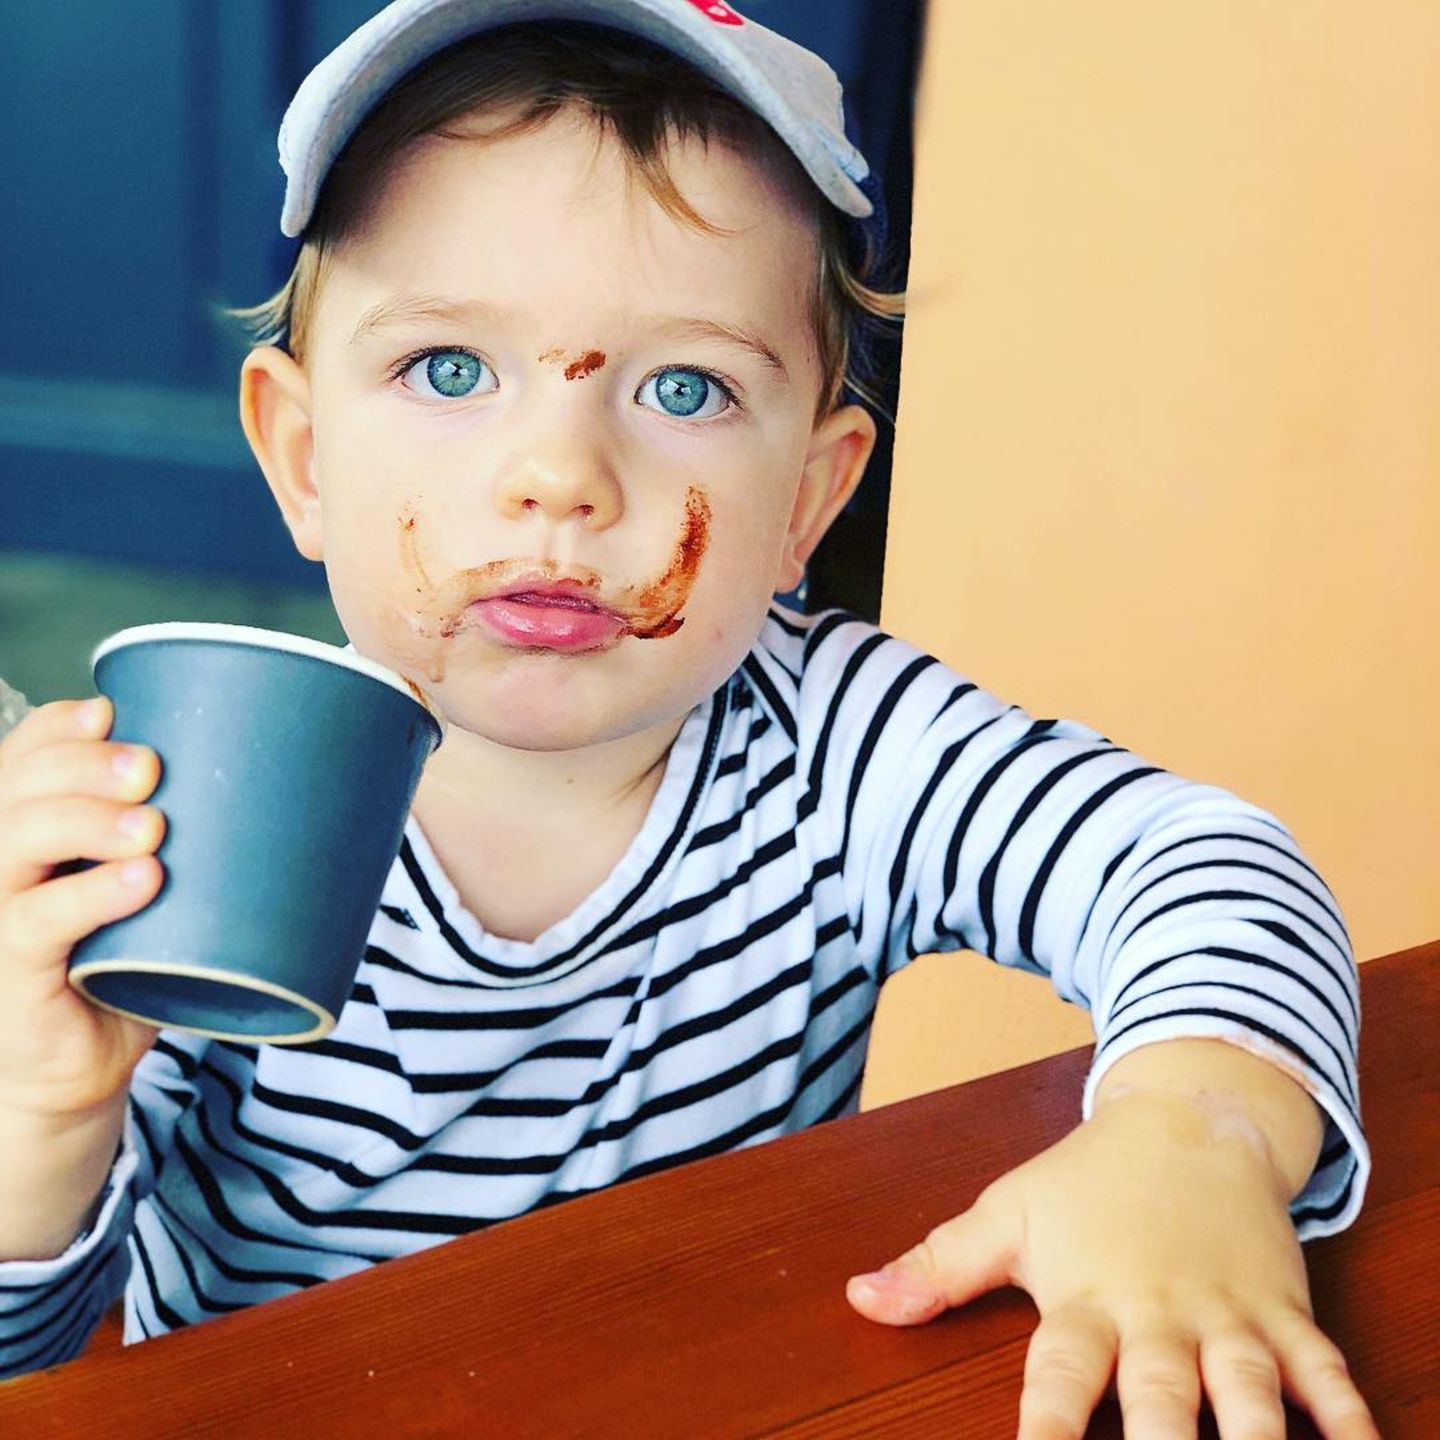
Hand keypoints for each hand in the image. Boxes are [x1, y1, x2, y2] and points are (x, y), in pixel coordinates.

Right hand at [0, 697, 164, 1119]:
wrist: (87, 1064)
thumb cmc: (127, 957)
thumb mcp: (148, 884)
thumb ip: (177, 834)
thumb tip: (278, 772)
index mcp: (25, 826)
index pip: (23, 755)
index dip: (59, 728)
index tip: (114, 713)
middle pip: (19, 788)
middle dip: (85, 765)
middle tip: (152, 769)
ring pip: (16, 841)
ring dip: (88, 821)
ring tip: (155, 828)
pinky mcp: (9, 972)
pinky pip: (35, 924)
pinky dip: (89, 896)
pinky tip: (141, 882)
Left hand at [846, 1089, 1378, 1438]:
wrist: (1188, 1117)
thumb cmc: (1088, 1180)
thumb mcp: (1008, 1214)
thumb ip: (937, 1267)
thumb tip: (859, 1299)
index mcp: (1087, 1299)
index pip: (1060, 1379)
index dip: (1046, 1430)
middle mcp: (1159, 1316)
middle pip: (1161, 1400)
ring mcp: (1229, 1316)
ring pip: (1252, 1395)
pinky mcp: (1283, 1312)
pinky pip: (1327, 1375)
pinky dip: (1351, 1420)